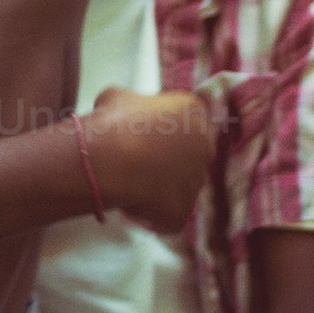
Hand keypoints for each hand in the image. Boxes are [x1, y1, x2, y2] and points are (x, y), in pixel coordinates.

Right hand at [74, 84, 219, 236]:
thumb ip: (132, 102)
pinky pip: (167, 215)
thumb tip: (122, 108)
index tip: (143, 136)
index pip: (187, 120)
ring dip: (161, 187)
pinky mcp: (183, 210)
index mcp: (192, 111)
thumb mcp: (116, 97)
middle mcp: (204, 145)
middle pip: (189, 155)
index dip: (163, 131)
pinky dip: (150, 215)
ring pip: (180, 186)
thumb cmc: (112, 122)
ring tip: (131, 186)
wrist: (109, 159)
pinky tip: (129, 207)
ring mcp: (196, 180)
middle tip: (139, 163)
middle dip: (167, 160)